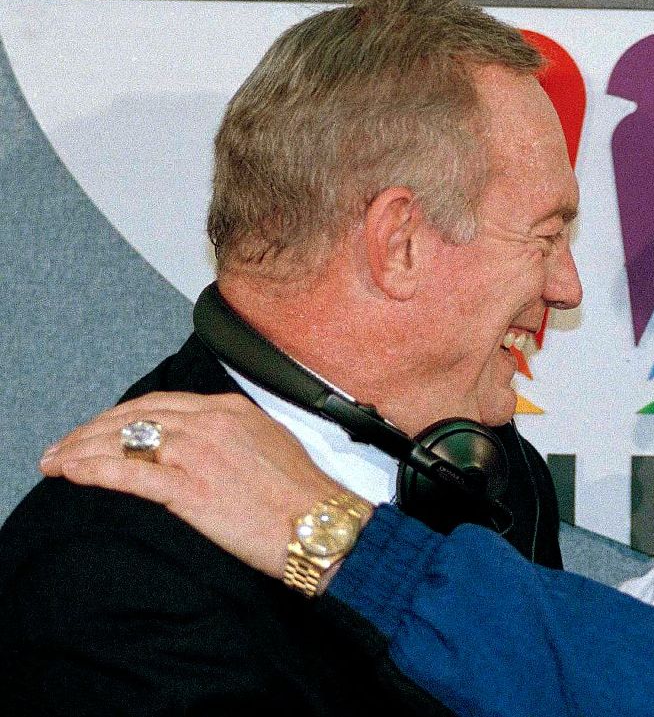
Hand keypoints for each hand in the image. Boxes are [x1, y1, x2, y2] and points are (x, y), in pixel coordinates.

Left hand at [39, 391, 348, 578]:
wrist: (323, 525)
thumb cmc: (304, 497)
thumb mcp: (271, 445)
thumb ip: (233, 437)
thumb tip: (203, 447)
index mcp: (231, 410)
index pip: (160, 403)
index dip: (121, 416)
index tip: (100, 430)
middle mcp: (210, 422)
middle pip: (133, 416)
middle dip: (91, 430)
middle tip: (64, 445)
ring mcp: (197, 452)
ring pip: (122, 441)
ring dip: (80, 450)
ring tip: (55, 461)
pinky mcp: (188, 487)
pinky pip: (127, 472)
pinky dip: (91, 470)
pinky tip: (70, 472)